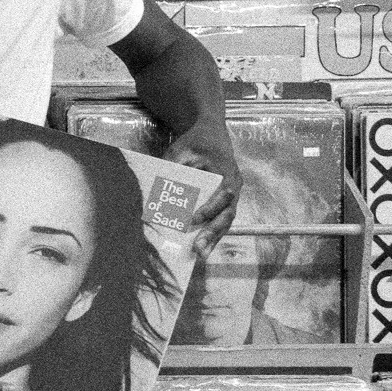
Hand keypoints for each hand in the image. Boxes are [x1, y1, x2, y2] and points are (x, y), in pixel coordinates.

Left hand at [165, 119, 242, 259]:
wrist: (210, 135)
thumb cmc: (196, 142)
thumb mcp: (182, 150)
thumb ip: (173, 169)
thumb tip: (157, 193)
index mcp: (227, 173)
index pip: (223, 195)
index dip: (209, 208)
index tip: (193, 219)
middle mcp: (234, 187)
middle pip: (226, 214)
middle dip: (212, 233)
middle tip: (198, 249)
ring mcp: (231, 198)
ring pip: (224, 222)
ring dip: (213, 239)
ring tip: (200, 255)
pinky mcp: (223, 204)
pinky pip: (219, 221)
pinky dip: (210, 234)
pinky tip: (199, 248)